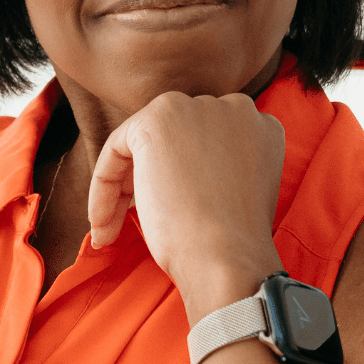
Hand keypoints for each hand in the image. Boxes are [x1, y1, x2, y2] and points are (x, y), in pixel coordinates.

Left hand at [87, 92, 285, 322]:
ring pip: (145, 143)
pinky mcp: (157, 120)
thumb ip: (220, 164)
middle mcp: (231, 106)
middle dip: (152, 177)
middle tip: (131, 221)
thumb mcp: (239, 190)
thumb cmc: (233, 242)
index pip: (208, 141)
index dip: (184, 176)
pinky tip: (103, 223)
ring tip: (111, 229)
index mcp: (260, 125)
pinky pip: (117, 147)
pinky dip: (103, 186)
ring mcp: (194, 109)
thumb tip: (177, 171)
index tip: (171, 212)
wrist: (227, 258)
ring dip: (122, 186)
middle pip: (177, 137)